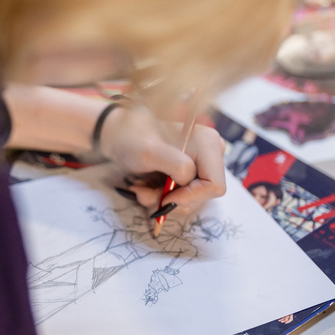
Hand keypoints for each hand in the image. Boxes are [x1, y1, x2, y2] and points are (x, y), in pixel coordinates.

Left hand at [99, 107, 225, 216]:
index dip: (191, 197)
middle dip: (173, 199)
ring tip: (142, 189)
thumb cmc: (132, 139)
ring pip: (192, 199)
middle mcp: (211, 153)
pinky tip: (147, 186)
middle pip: (203, 195)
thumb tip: (190, 181)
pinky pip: (183, 196)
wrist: (119, 135)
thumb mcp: (150, 152)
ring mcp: (202, 163)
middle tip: (145, 193)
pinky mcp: (192, 172)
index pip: (214, 185)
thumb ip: (178, 166)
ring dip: (164, 199)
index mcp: (208, 143)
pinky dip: (163, 196)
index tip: (165, 197)